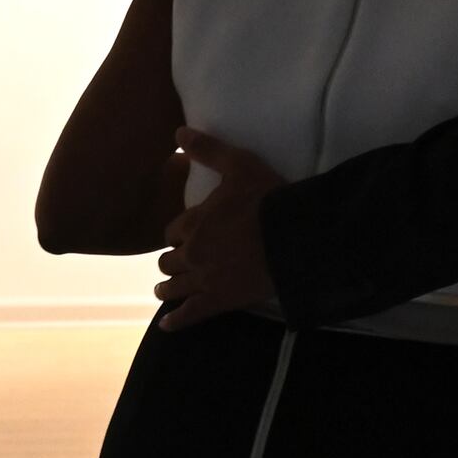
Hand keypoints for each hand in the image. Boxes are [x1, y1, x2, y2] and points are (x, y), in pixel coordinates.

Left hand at [155, 129, 281, 324]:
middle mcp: (192, 252)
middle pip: (169, 260)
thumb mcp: (239, 165)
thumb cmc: (268, 199)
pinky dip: (175, 321)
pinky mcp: (218, 301)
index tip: (184, 235)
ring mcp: (203, 279)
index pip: (173, 231)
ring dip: (166, 288)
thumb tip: (178, 131)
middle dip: (171, 261)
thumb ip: (208, 150)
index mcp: (194, 222)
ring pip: (172, 287)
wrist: (294, 238)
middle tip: (176, 263)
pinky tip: (167, 325)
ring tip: (164, 291)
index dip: (178, 233)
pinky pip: (189, 314)